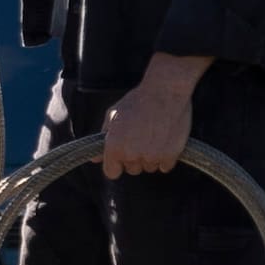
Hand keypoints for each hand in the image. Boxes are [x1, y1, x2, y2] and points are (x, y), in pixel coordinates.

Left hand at [99, 56, 206, 179]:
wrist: (165, 91)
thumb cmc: (137, 100)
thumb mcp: (113, 115)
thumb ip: (103, 138)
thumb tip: (95, 159)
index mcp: (114, 147)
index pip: (111, 172)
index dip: (116, 164)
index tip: (121, 156)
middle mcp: (131, 155)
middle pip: (132, 169)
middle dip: (135, 157)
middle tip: (141, 138)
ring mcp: (151, 157)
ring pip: (149, 167)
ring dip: (151, 157)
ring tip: (154, 136)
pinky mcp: (170, 156)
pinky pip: (164, 167)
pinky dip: (166, 157)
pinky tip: (165, 140)